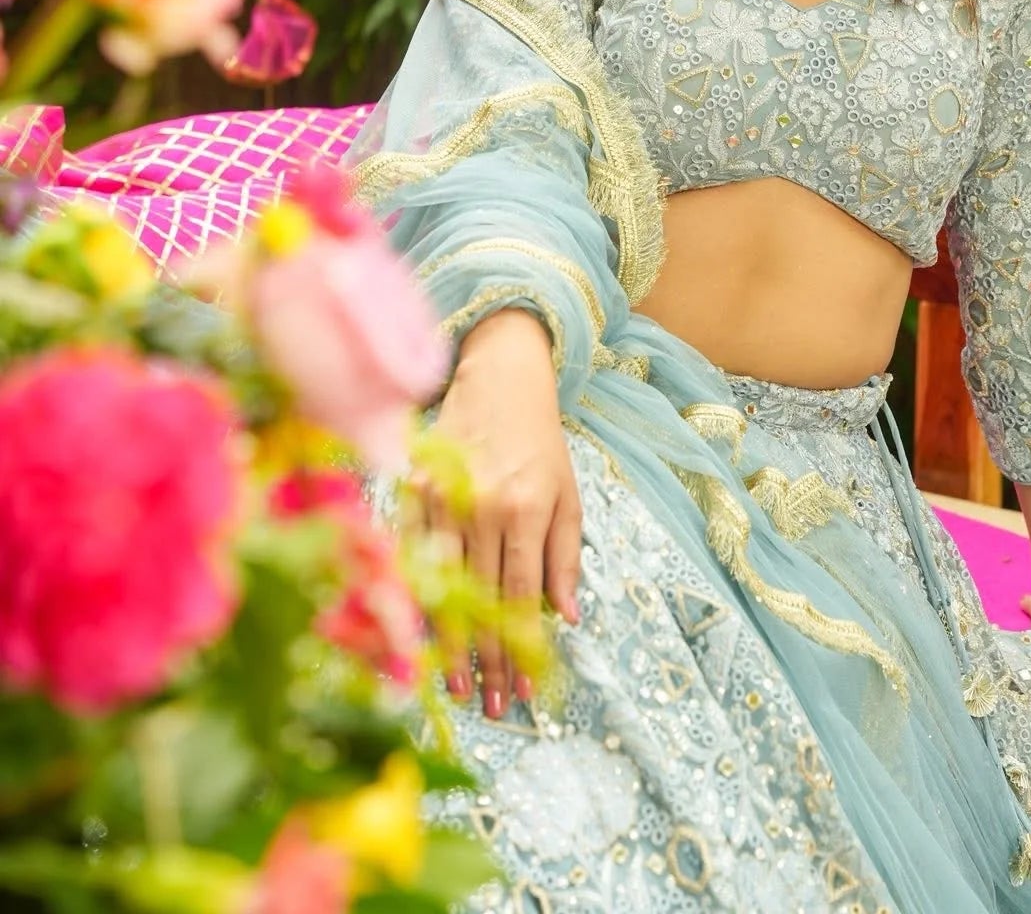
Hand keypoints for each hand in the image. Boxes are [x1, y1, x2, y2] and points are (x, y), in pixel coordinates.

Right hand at [428, 308, 581, 718]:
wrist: (498, 376)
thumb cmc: (539, 440)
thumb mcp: (568, 493)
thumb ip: (566, 556)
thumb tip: (566, 618)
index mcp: (526, 507)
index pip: (519, 595)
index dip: (520, 649)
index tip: (524, 691)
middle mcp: (481, 506)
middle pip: (480, 600)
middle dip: (487, 659)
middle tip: (492, 706)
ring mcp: (441, 497)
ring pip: (442, 586)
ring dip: (448, 642)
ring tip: (457, 687)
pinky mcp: (412, 489)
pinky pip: (408, 555)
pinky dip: (413, 598)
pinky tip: (416, 635)